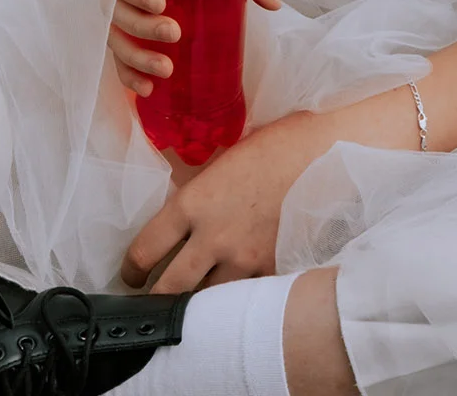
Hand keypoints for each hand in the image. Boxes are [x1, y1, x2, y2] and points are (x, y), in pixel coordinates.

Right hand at [108, 0, 282, 96]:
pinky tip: (147, 87)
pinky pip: (120, 47)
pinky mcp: (134, 18)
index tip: (160, 2)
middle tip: (174, 34)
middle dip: (139, 26)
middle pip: (113, 2)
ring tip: (164, 71)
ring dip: (133, 55)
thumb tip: (271, 2)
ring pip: (114, 29)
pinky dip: (128, 70)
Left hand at [120, 110, 331, 292]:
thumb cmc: (274, 145)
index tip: (132, 275)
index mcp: (193, 202)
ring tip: (192, 310)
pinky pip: (247, 299)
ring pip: (207, 303)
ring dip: (198, 307)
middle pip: (169, 289)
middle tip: (153, 303)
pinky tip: (236, 303)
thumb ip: (199, 193)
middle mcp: (213, 237)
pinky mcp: (274, 271)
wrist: (325, 153)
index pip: (145, 248)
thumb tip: (180, 213)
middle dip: (156, 300)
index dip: (132, 269)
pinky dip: (238, 303)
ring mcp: (245, 260)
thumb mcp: (222, 162)